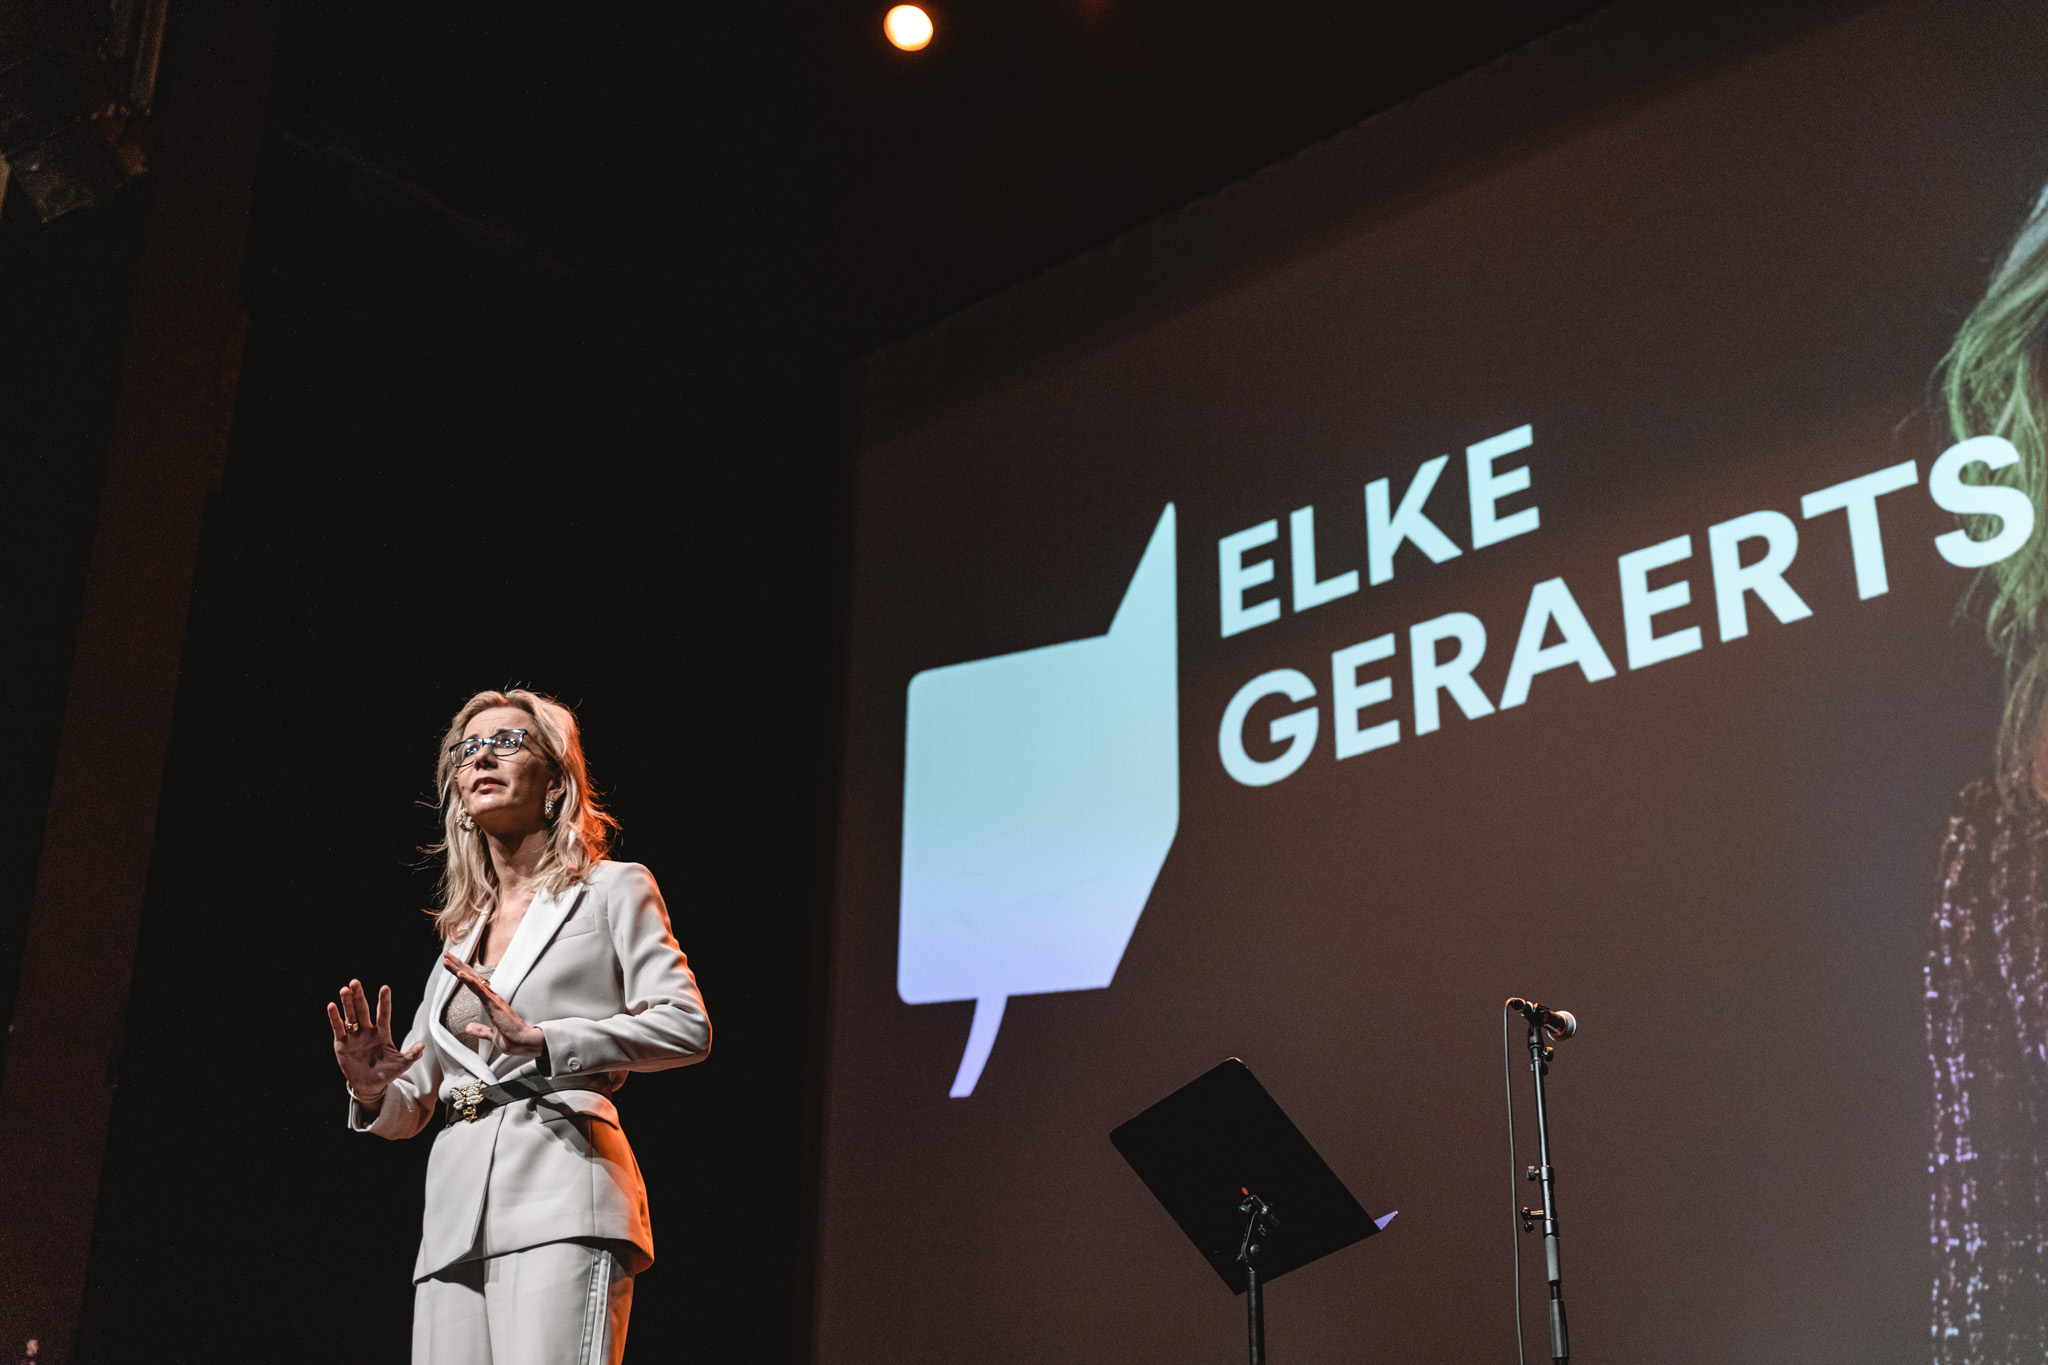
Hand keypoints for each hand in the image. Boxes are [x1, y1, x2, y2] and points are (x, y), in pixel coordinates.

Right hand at [328, 979, 424, 1102]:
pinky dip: (334, 1017)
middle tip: (355, 982)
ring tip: (344, 990)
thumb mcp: (401, 1064)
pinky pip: (338, 1028)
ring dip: (347, 1003)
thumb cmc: (387, 1072)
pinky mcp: (342, 1043)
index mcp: (382, 1033)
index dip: (384, 1001)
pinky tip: (332, 1006)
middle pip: (363, 1010)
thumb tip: (422, 1046)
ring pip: (350, 1016)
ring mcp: (354, 1036)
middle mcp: (368, 1031)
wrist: (369, 1085)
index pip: (383, 1013)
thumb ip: (411, 1055)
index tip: (385, 988)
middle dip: (359, 996)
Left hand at [442, 953, 545, 1057]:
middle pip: (472, 977)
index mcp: (491, 1002)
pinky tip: (460, 974)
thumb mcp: (492, 1035)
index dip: (463, 974)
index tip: (452, 965)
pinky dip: (469, 981)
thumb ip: (481, 1030)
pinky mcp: (494, 1004)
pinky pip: (479, 990)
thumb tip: (468, 1027)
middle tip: (446, 955)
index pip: (474, 984)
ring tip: (447, 960)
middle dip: (458, 965)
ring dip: (459, 969)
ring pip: (473, 980)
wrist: (525, 1043)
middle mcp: (492, 997)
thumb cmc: (512, 1039)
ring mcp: (493, 999)